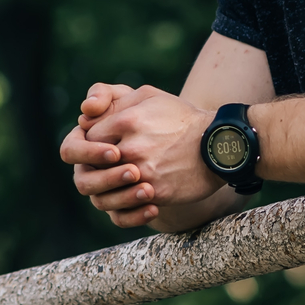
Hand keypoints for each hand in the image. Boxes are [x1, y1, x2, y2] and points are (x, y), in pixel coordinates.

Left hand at [59, 83, 224, 228]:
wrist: (219, 145)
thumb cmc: (181, 117)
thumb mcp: (149, 96)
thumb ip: (114, 101)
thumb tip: (85, 117)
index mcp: (126, 121)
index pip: (88, 138)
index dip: (91, 143)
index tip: (103, 146)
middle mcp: (131, 147)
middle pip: (92, 166)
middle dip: (96, 168)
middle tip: (107, 167)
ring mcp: (143, 172)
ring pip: (104, 190)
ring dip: (108, 188)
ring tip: (120, 182)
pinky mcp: (156, 193)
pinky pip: (126, 207)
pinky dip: (126, 205)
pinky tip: (136, 195)